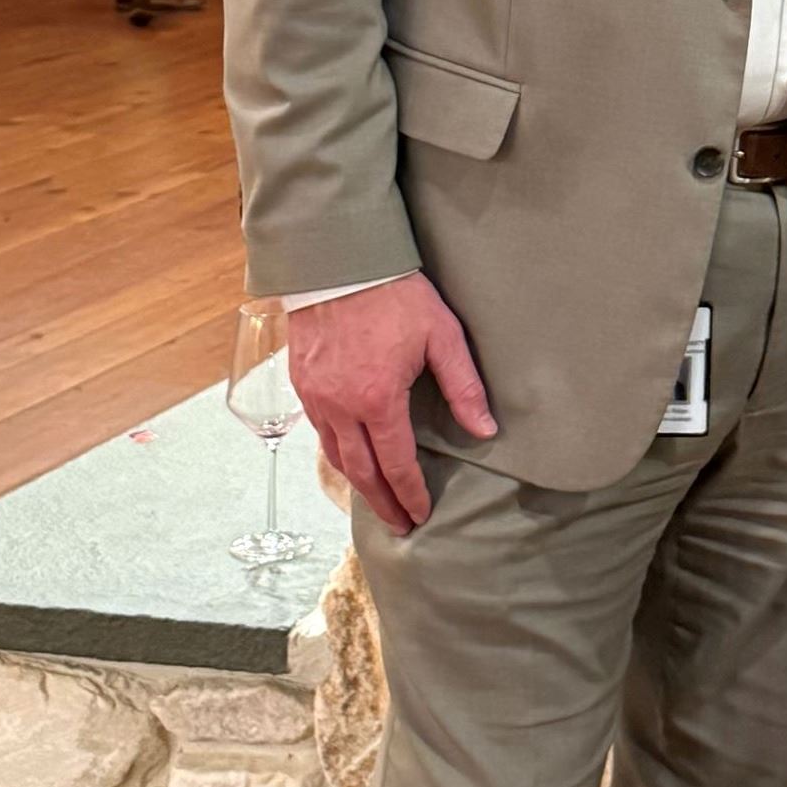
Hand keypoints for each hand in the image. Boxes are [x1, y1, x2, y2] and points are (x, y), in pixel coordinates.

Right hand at [287, 275, 496, 535]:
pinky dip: (337, 453)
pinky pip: (319, 431)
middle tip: (399, 525)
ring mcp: (316, 397)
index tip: (421, 514)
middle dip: (382, 502)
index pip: (396, 463)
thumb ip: (463, 386)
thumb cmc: (396, 295)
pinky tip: (350, 457)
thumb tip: (484, 429)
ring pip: (335, 455)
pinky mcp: (302, 384)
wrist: (340, 261)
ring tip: (376, 500)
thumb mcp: (442, 335)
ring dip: (357, 483)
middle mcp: (341, 407)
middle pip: (361, 472)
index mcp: (378, 400)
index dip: (410, 493)